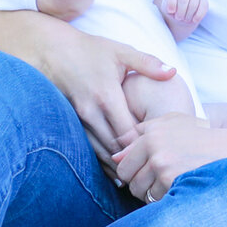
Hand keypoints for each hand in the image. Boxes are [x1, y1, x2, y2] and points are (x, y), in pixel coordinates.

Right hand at [36, 32, 173, 161]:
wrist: (52, 51)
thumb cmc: (91, 51)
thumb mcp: (121, 52)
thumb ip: (148, 63)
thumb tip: (173, 72)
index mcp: (107, 96)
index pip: (128, 133)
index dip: (143, 145)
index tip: (159, 150)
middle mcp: (91, 112)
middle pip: (114, 147)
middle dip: (132, 158)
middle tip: (151, 167)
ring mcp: (78, 119)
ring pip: (99, 152)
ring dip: (116, 164)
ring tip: (136, 175)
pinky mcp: (70, 123)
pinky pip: (87, 148)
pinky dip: (101, 159)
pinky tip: (115, 168)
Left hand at [110, 113, 226, 201]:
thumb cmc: (202, 139)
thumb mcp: (174, 124)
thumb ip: (142, 133)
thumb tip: (115, 156)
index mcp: (151, 133)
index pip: (123, 164)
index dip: (132, 175)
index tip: (146, 176)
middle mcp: (153, 146)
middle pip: (129, 180)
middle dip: (140, 187)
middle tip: (158, 185)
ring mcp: (161, 163)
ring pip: (140, 192)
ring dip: (153, 195)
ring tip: (170, 187)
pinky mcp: (170, 179)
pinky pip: (155, 199)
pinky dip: (165, 199)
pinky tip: (179, 191)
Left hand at [157, 0, 209, 40]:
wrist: (180, 19)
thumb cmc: (168, 11)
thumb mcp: (156, 3)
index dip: (171, 5)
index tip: (170, 12)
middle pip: (183, 0)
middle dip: (180, 12)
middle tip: (178, 18)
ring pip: (193, 4)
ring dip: (188, 15)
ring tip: (184, 19)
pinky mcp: (203, 1)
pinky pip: (203, 7)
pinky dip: (198, 15)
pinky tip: (193, 20)